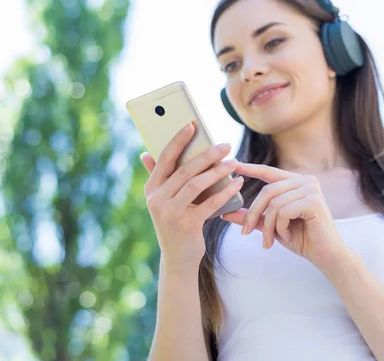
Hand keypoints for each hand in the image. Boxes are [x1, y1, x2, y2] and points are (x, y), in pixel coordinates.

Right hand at [139, 121, 243, 271]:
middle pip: (185, 170)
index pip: (164, 159)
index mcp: (151, 189)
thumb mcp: (164, 201)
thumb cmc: (176, 224)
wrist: (178, 259)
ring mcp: (170, 213)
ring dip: (218, 171)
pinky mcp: (187, 225)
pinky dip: (225, 191)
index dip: (178, 140)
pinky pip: (210, 203)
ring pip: (197, 184)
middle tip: (225, 145)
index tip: (192, 124)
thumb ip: (160, 178)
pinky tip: (237, 183)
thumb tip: (145, 153)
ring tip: (234, 163)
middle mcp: (157, 199)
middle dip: (207, 154)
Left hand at [220, 162, 349, 271]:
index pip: (269, 172)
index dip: (251, 168)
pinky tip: (288, 235)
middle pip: (267, 191)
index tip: (234, 164)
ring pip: (274, 204)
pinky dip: (281, 227)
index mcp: (297, 182)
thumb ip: (253, 217)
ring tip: (271, 241)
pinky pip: (284, 211)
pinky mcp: (314, 201)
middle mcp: (306, 181)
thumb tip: (226, 213)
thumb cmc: (302, 239)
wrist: (326, 256)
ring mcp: (311, 189)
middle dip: (253, 214)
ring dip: (268, 226)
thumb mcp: (272, 226)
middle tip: (245, 233)